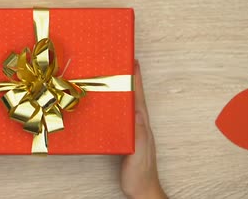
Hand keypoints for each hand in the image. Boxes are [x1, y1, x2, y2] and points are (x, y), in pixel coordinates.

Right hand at [120, 61, 166, 198]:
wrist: (141, 190)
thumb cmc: (141, 173)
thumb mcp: (140, 152)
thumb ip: (139, 133)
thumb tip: (136, 110)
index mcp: (141, 124)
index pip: (138, 96)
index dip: (136, 79)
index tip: (133, 62)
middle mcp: (137, 124)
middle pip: (132, 97)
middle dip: (129, 79)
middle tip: (121, 63)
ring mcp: (131, 131)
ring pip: (124, 106)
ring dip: (120, 91)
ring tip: (113, 77)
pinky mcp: (123, 139)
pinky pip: (117, 117)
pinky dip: (113, 107)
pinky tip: (106, 105)